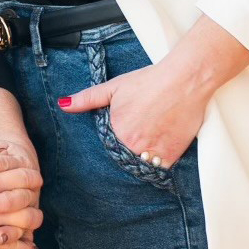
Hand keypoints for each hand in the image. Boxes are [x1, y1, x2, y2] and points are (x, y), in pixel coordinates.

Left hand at [57, 57, 207, 169]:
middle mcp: (132, 146)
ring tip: (147, 143)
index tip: (120, 138)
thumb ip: (87, 99)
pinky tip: (159, 148)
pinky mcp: (171, 156)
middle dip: (125, 154)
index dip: (111, 147)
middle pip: (122, 160)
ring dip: (140, 160)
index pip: (106, 151)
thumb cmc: (149, 81)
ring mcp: (152, 153)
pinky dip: (158, 163)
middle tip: (137, 138)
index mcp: (115, 132)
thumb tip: (62, 104)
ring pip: (140, 166)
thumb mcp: (114, 87)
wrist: (186, 80)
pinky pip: (159, 169)